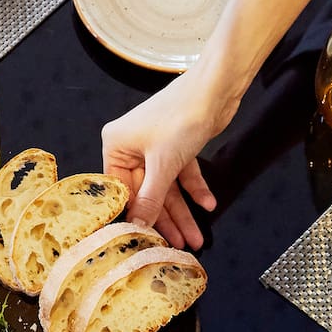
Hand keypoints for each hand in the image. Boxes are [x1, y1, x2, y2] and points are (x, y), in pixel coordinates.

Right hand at [101, 70, 232, 249]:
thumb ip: (150, 198)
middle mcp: (132, 146)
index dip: (136, 215)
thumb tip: (137, 226)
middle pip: (147, 191)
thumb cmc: (181, 116)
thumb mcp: (163, 164)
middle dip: (167, 219)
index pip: (121, 190)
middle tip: (180, 243)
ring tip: (196, 236)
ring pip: (167, 186)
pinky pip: (182, 174)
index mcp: (116, 145)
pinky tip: (207, 204)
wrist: (215, 88)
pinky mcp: (177, 145)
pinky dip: (194, 188)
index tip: (147, 240)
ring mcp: (155, 146)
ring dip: (183, 211)